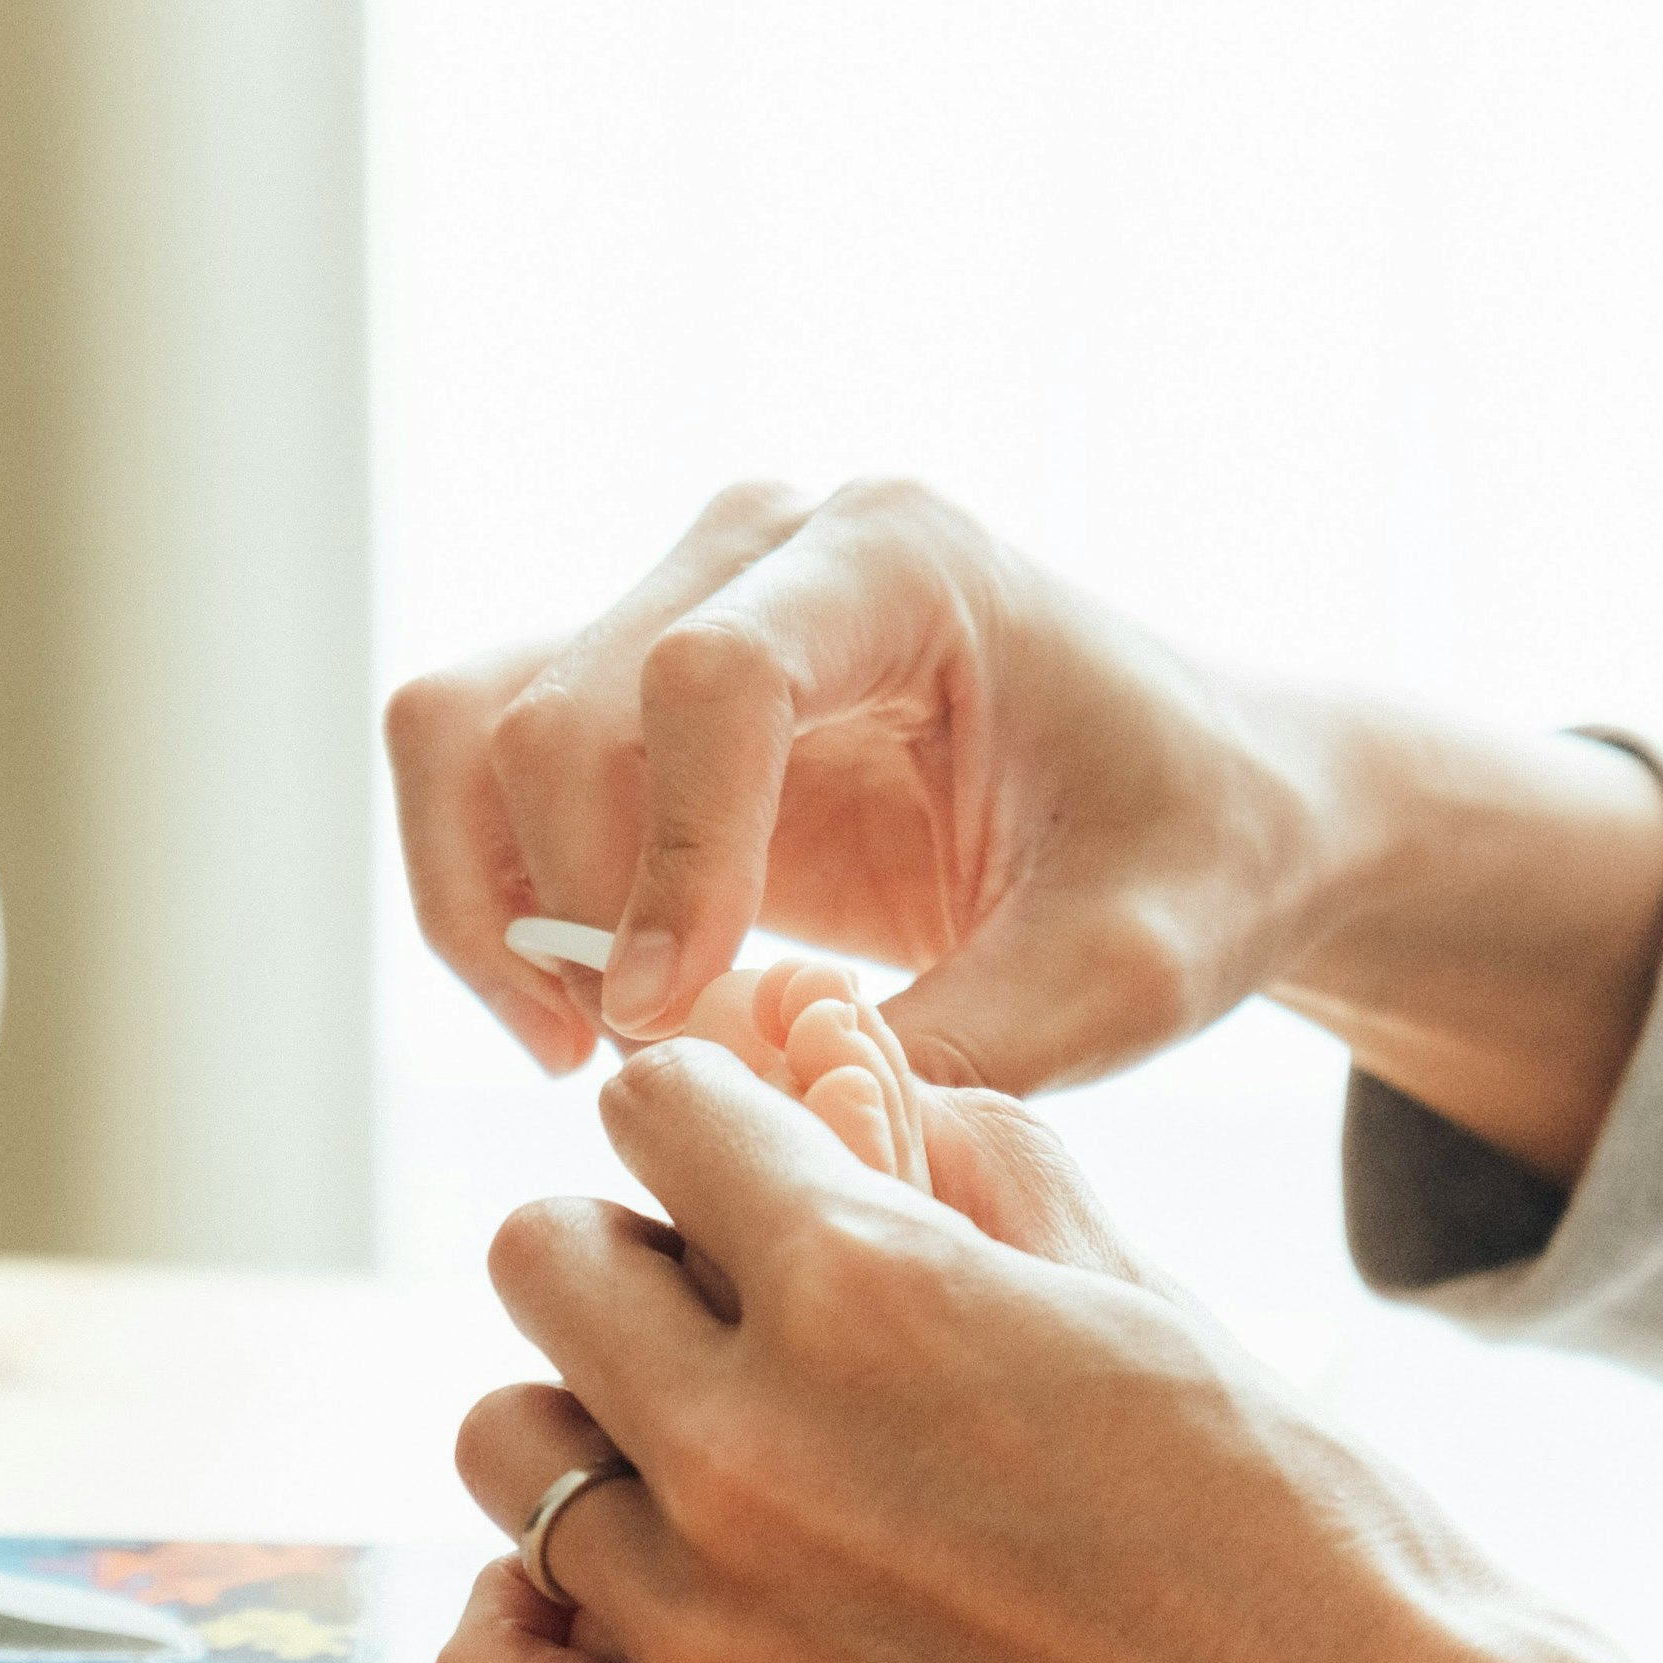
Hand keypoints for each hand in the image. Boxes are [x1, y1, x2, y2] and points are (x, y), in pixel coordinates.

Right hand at [385, 478, 1357, 1091]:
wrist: (1201, 811)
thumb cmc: (1187, 862)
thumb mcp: (1125, 975)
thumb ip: (957, 1048)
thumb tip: (760, 1117)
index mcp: (905, 558)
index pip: (712, 676)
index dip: (671, 863)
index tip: (680, 1025)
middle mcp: (764, 545)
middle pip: (559, 709)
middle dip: (581, 917)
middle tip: (667, 1072)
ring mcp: (676, 602)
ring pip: (462, 725)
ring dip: (489, 907)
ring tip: (579, 1051)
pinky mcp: (625, 693)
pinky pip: (471, 774)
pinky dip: (485, 907)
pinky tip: (584, 1022)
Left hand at [467, 1014, 1114, 1662]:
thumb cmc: (1290, 1525)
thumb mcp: (1137, 1288)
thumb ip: (974, 1161)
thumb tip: (859, 1078)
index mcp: (869, 1284)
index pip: (652, 1106)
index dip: (707, 1123)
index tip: (741, 1172)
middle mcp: (757, 1444)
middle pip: (541, 1258)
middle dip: (626, 1255)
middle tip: (708, 1316)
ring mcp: (712, 1632)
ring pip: (504, 1449)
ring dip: (581, 1434)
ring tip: (679, 1470)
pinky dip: (521, 1627)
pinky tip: (602, 1609)